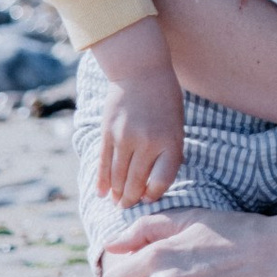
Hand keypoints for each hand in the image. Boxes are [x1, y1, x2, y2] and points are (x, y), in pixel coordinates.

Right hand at [89, 18, 185, 206]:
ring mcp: (125, 138)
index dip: (154, 194)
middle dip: (131, 198)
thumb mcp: (175, 125)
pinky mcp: (107, 133)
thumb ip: (167, 152)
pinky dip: (101, 180)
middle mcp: (147, 143)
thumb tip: (152, 183)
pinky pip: (103, 163)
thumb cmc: (164, 99)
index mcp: (170, 141)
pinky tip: (102, 192)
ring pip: (117, 176)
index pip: (161, 180)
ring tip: (116, 202)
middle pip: (135, 182)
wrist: (141, 70)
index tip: (149, 197)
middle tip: (127, 206)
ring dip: (116, 193)